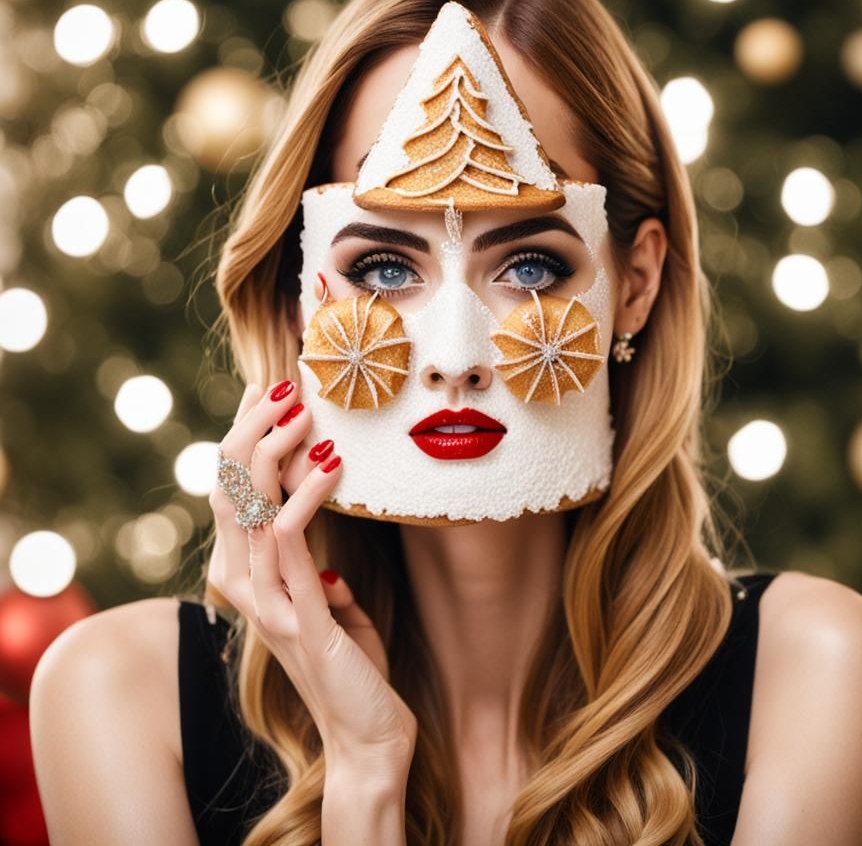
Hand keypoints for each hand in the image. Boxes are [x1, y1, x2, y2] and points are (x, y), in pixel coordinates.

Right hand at [206, 378, 417, 772]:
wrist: (368, 735)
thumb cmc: (355, 670)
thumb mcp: (333, 612)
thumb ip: (319, 583)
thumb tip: (327, 564)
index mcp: (251, 579)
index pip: (235, 492)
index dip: (246, 439)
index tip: (268, 393)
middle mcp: (245, 586)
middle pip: (231, 489)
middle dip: (253, 431)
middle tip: (283, 387)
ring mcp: (266, 603)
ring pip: (252, 507)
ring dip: (278, 451)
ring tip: (305, 411)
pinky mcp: (297, 617)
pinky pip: (291, 542)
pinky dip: (308, 496)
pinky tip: (332, 464)